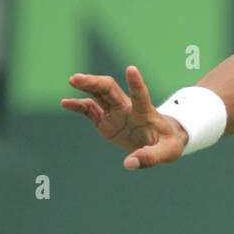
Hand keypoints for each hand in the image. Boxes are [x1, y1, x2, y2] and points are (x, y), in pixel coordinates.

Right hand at [61, 65, 188, 168]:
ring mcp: (116, 112)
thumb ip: (149, 158)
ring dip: (86, 85)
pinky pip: (90, 110)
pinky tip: (65, 103)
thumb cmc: (168, 143)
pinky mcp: (106, 120)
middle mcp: (128, 108)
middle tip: (77, 79)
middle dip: (95, 82)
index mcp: (145, 113)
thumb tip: (129, 164)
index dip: (136, 84)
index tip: (131, 69)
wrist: (163, 141)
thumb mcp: (166, 153)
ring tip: (72, 80)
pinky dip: (78, 106)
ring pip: (99, 94)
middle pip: (110, 89)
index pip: (141, 96)